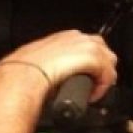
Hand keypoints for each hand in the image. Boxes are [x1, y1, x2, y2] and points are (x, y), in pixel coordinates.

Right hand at [0, 29, 116, 102]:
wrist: (23, 74)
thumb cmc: (24, 71)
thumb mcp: (40, 63)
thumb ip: (51, 65)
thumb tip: (54, 78)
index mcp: (64, 37)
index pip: (89, 44)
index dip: (93, 61)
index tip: (89, 74)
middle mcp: (77, 37)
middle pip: (104, 50)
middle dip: (102, 67)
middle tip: (95, 84)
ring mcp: (86, 45)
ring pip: (109, 60)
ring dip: (104, 77)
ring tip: (95, 90)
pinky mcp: (92, 57)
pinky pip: (108, 73)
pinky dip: (103, 86)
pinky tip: (93, 95)